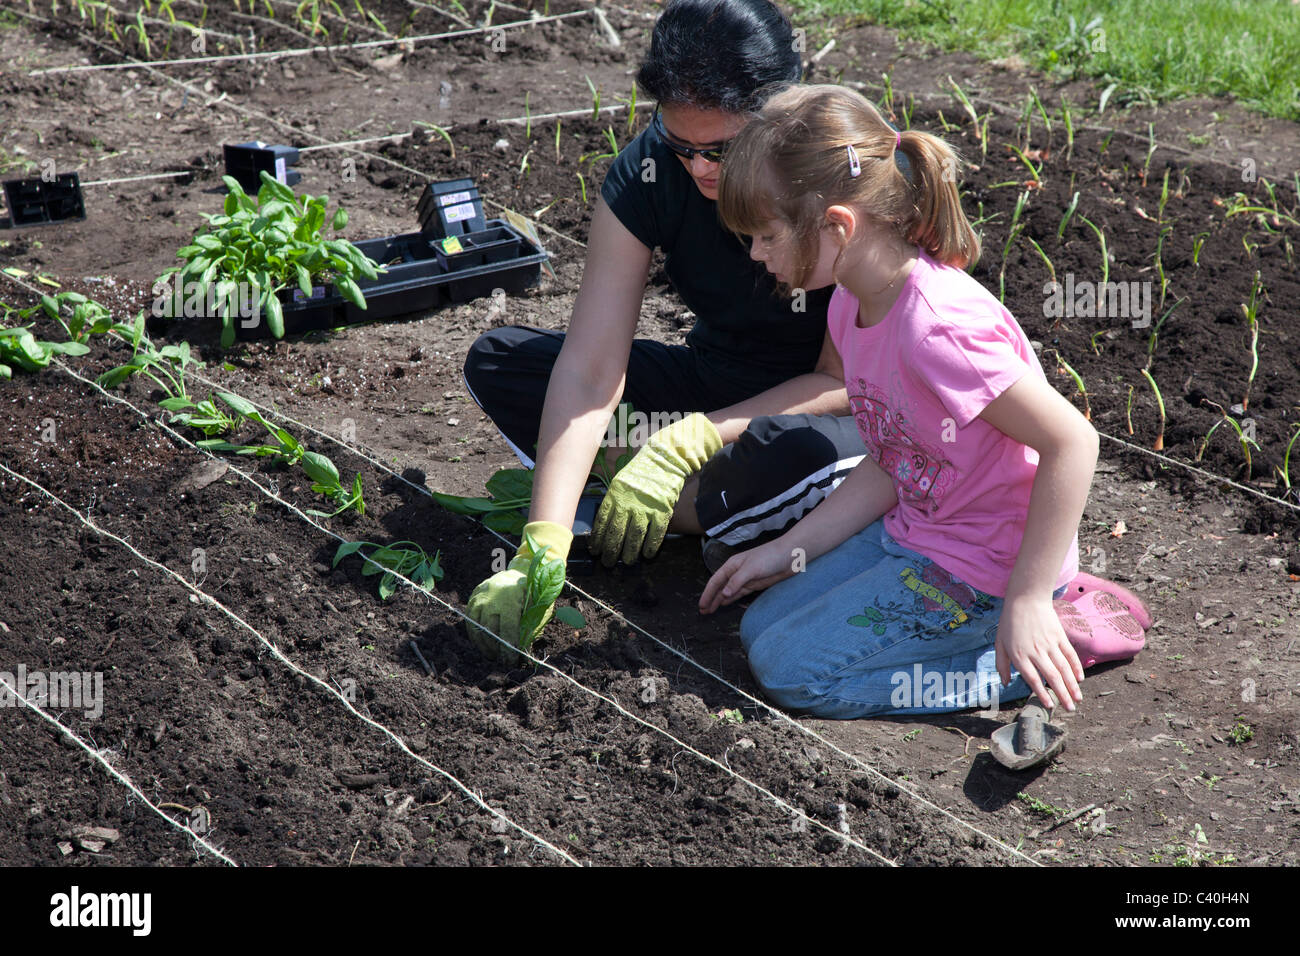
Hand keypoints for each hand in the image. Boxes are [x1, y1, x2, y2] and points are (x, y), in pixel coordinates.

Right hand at [465, 521, 571, 664]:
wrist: (517, 573)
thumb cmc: (531, 594)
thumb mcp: (538, 607)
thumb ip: (530, 628)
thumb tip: (523, 652)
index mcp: (511, 599)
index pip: (507, 630)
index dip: (509, 649)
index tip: (511, 661)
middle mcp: (492, 598)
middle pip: (491, 632)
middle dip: (497, 650)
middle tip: (503, 661)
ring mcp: (479, 598)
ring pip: (478, 629)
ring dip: (485, 646)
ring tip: (493, 655)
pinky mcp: (472, 599)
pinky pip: (470, 623)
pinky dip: (476, 636)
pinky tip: (484, 645)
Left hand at [589, 413, 721, 566]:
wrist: (664, 460)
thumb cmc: (640, 471)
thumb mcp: (620, 480)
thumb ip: (613, 500)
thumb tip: (605, 521)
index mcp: (614, 495)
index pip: (602, 521)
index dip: (598, 538)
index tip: (595, 550)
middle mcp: (628, 503)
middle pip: (616, 532)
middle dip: (611, 550)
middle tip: (608, 563)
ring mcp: (645, 508)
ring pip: (634, 536)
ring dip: (629, 552)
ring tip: (626, 561)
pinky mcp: (662, 511)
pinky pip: (655, 533)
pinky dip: (651, 545)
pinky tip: (648, 554)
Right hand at [699, 538, 797, 613]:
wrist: (791, 556)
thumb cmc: (770, 556)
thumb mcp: (751, 568)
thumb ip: (736, 582)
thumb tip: (723, 594)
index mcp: (732, 565)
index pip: (715, 581)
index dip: (707, 594)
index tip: (701, 605)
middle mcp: (736, 572)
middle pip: (719, 587)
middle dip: (710, 599)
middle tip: (703, 611)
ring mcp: (746, 579)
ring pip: (728, 592)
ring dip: (719, 600)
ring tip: (710, 610)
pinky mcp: (755, 584)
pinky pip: (739, 593)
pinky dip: (731, 599)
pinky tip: (725, 603)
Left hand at [995, 594, 1084, 711]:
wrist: (1026, 598)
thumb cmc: (1010, 622)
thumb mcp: (999, 643)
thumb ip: (1001, 664)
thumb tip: (1005, 683)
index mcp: (1020, 655)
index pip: (1033, 679)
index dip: (1042, 694)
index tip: (1049, 706)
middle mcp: (1036, 651)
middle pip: (1052, 677)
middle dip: (1062, 695)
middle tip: (1070, 709)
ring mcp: (1050, 644)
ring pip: (1064, 668)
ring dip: (1072, 686)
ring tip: (1078, 699)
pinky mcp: (1059, 636)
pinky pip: (1070, 655)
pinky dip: (1076, 667)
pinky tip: (1079, 679)